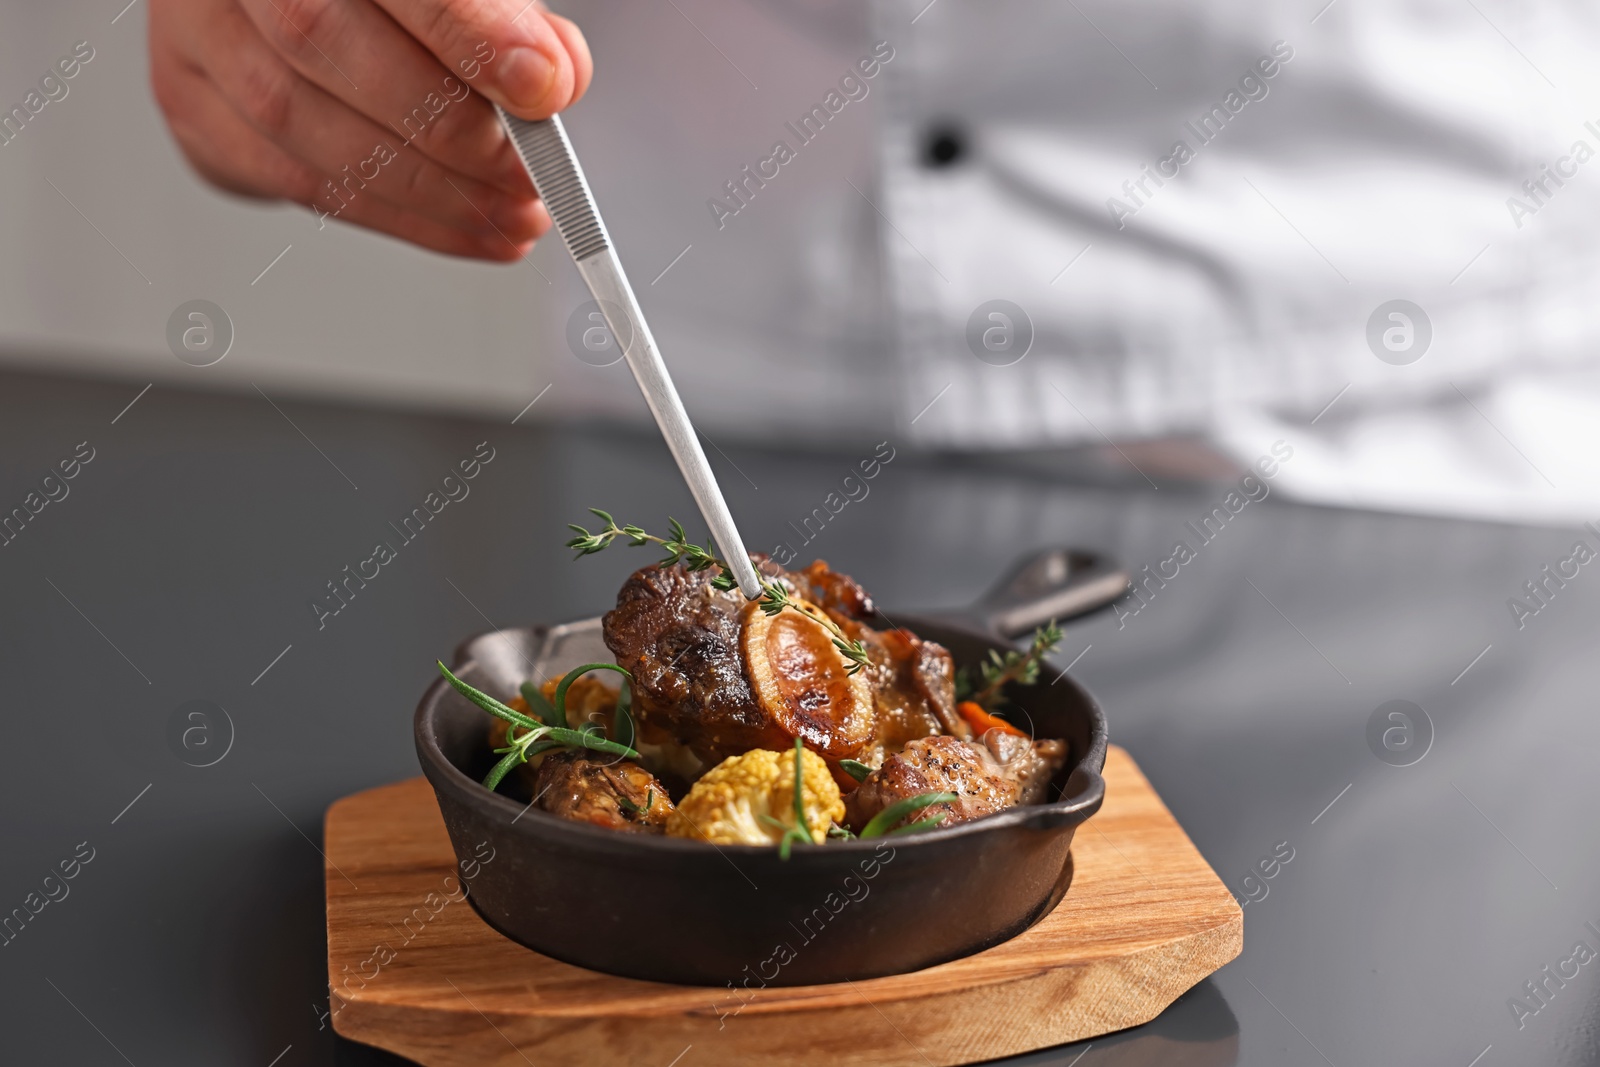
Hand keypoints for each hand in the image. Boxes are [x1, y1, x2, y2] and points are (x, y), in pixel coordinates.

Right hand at [149, 0, 592, 259]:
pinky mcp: (192, 102)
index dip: (462, 30)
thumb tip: (551, 76)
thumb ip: (503, 14)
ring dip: (426, 189)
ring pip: (298, 121)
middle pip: (320, 38)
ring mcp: (196, 29)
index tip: (541, 86)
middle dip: (445, 124)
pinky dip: (391, 213)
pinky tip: (458, 225)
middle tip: (528, 175)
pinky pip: (291, 177)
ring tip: (509, 216)